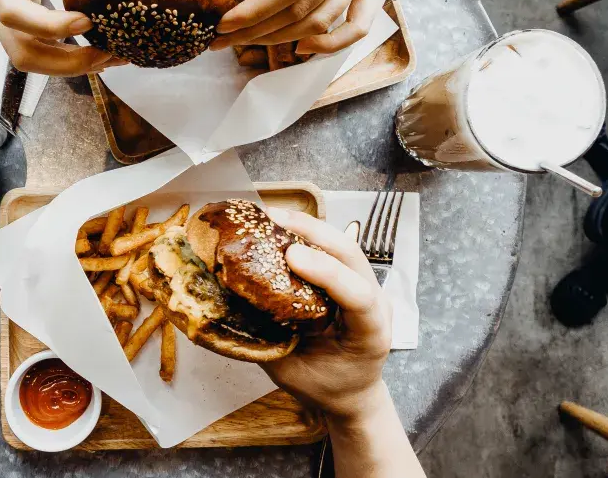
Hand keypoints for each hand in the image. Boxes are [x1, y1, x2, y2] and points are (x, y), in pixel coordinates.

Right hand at [0, 0, 115, 75]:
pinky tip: (96, 54)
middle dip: (66, 62)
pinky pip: (38, 52)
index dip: (51, 25)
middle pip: (22, 52)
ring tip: (108, 58)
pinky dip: (66, 59)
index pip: (14, 11)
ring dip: (69, 67)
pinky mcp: (17, 25)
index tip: (88, 22)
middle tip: (106, 54)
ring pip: (29, 59)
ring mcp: (2, 18)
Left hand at [212, 0, 419, 54]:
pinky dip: (332, 43)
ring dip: (283, 38)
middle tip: (223, 40)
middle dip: (259, 30)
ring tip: (249, 40)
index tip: (225, 23)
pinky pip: (359, 24)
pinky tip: (302, 47)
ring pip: (325, 20)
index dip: (255, 10)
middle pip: (304, 9)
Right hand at [262, 207, 391, 421]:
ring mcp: (367, 287)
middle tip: (274, 219)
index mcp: (371, 334)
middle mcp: (376, 303)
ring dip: (309, 227)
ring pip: (344, 246)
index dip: (327, 273)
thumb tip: (232, 311)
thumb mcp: (292, 375)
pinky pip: (333, 250)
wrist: (352, 392)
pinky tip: (281, 227)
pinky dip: (308, 235)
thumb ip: (269, 343)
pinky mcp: (352, 279)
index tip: (292, 256)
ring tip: (273, 216)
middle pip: (353, 257)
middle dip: (314, 233)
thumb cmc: (324, 387)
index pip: (359, 297)